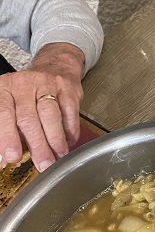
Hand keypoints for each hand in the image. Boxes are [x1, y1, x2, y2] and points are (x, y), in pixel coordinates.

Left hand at [0, 43, 84, 171]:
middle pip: (29, 117)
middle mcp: (24, 84)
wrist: (55, 67)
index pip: (3, 113)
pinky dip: (70, 131)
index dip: (8, 136)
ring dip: (55, 140)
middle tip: (43, 163)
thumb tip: (8, 160)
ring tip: (58, 156)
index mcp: (4, 90)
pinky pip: (70, 112)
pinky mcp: (67, 88)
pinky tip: (69, 143)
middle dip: (37, 144)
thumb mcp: (12, 108)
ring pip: (50, 115)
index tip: (13, 156)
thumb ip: (9, 132)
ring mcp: (47, 84)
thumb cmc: (29, 94)